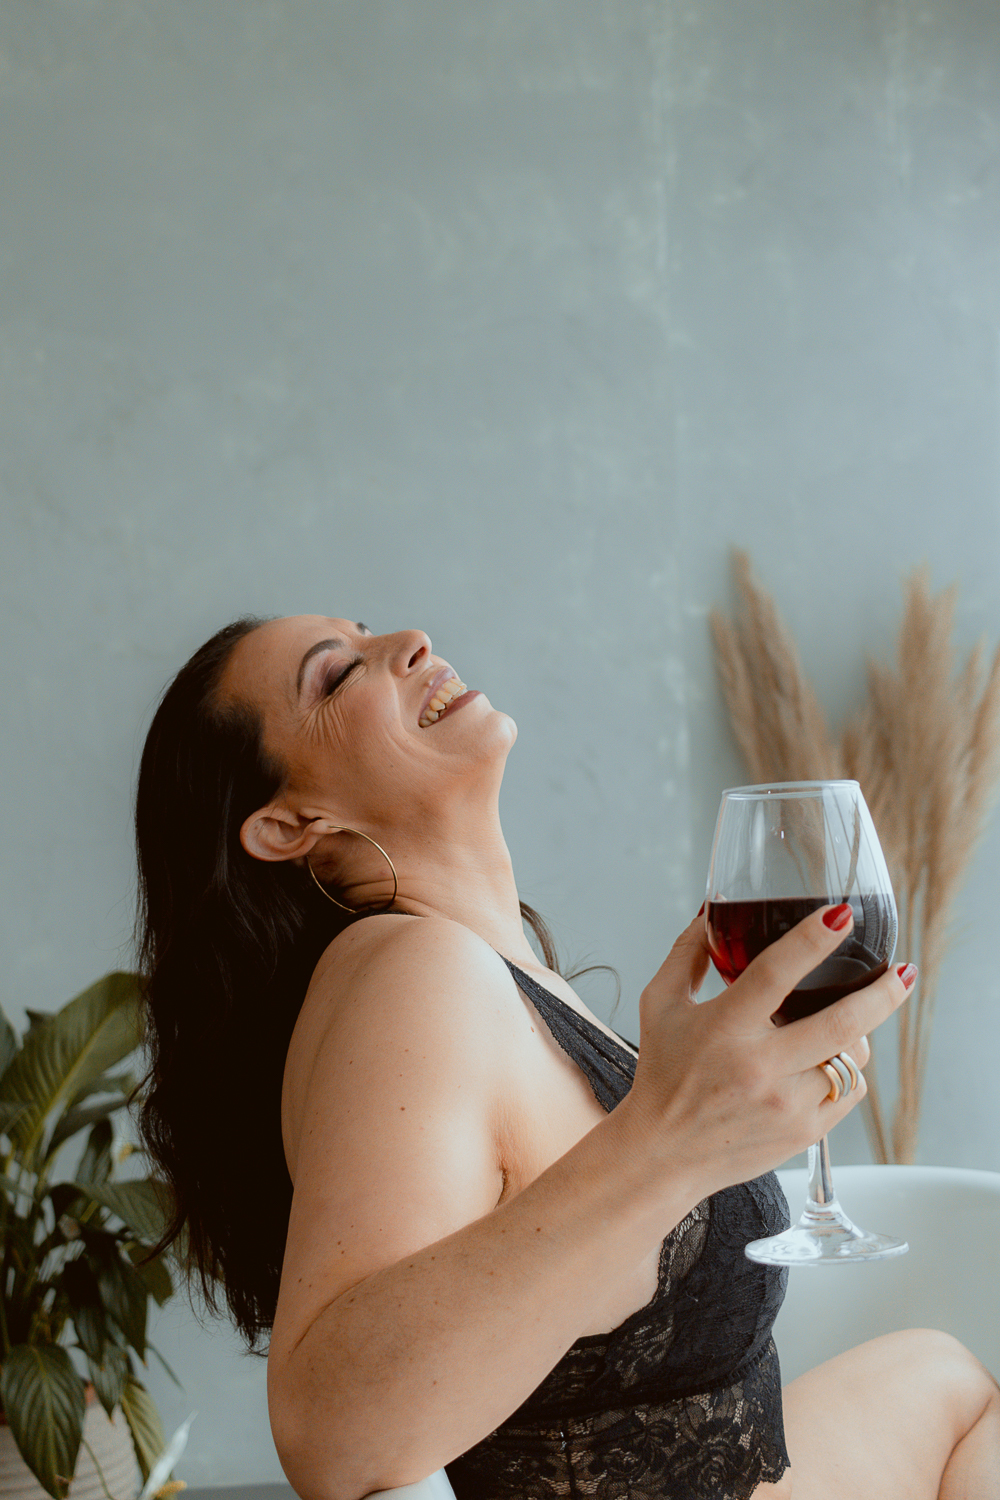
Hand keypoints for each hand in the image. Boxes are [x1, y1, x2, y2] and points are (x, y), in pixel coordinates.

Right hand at [625, 905, 913, 1196]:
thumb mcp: (659, 1005)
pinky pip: (849, 1093)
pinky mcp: (803, 1133)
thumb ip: (686, 954)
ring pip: (852, 1059)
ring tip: (854, 1018)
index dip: (813, 939)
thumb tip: (710, 913)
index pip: (777, 972)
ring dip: (860, 1033)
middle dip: (882, 992)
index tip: (842, 916)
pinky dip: (848, 1070)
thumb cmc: (662, 1075)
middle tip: (902, 971)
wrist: (662, 1153)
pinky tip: (834, 1059)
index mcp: (725, 1028)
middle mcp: (760, 1066)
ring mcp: (786, 1104)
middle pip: (841, 1022)